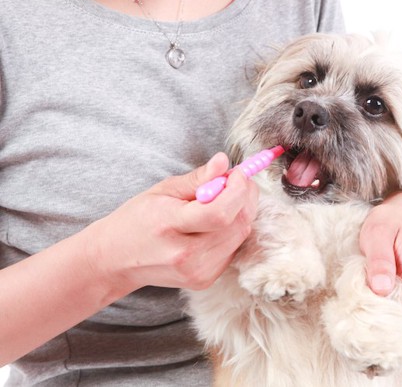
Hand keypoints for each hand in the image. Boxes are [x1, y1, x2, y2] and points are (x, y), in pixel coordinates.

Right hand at [86, 152, 257, 292]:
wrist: (116, 260)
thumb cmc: (137, 220)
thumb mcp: (162, 190)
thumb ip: (197, 178)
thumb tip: (223, 162)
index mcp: (170, 226)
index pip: (219, 213)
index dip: (237, 190)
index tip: (236, 173)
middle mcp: (186, 254)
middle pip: (236, 224)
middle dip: (244, 197)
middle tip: (235, 182)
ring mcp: (197, 271)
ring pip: (240, 236)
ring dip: (241, 213)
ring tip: (223, 200)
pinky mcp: (205, 279)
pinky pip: (234, 248)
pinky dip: (232, 230)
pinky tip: (215, 223)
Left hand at [359, 192, 401, 340]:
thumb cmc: (394, 221)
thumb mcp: (378, 231)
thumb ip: (379, 260)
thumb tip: (381, 289)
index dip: (387, 335)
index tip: (363, 340)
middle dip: (388, 339)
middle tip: (360, 338)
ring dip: (396, 335)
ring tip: (371, 326)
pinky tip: (385, 320)